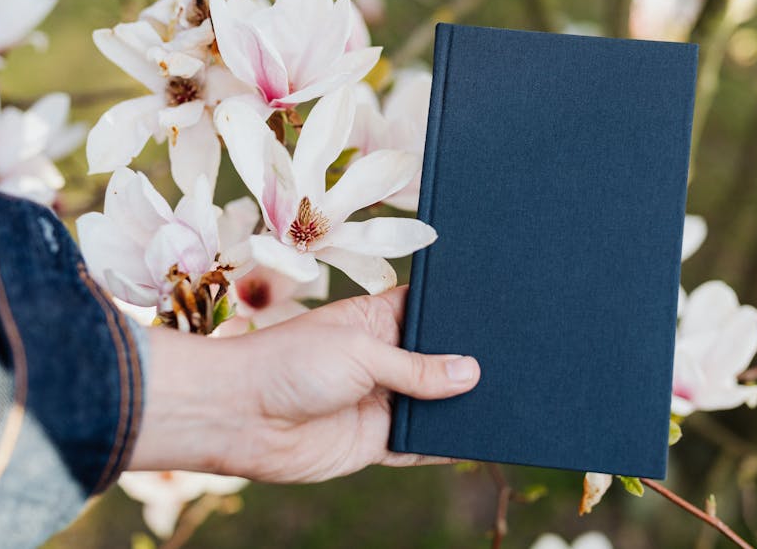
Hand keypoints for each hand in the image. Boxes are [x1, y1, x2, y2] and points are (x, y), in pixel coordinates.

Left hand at [128, 286, 480, 482]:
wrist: (237, 417)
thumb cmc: (289, 364)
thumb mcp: (360, 353)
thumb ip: (417, 367)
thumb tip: (472, 374)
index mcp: (378, 320)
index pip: (430, 312)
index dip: (461, 314)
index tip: (503, 314)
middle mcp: (385, 359)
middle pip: (439, 361)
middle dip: (470, 363)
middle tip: (518, 361)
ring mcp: (382, 400)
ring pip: (435, 403)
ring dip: (462, 405)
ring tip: (511, 399)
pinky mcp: (376, 441)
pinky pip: (421, 444)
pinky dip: (445, 444)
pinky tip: (477, 439)